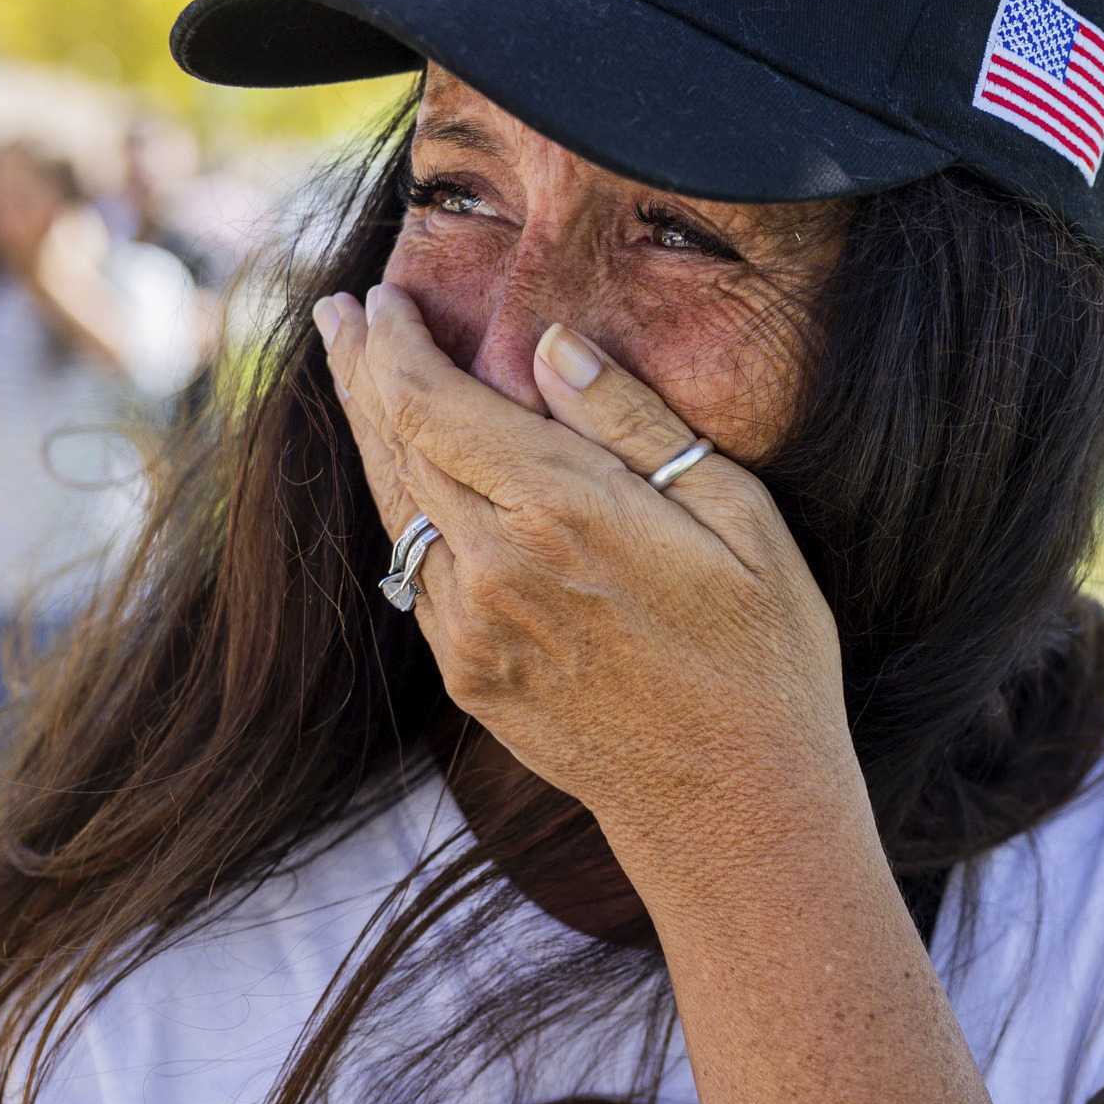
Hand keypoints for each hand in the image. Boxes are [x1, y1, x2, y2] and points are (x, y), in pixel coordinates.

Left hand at [313, 284, 865, 887]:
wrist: (736, 805)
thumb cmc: (763, 653)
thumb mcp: (739, 516)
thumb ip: (636, 423)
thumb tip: (551, 344)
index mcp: (561, 512)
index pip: (433, 402)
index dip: (394, 344)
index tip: (381, 298)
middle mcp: (494, 567)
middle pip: (394, 445)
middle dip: (362, 370)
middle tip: (340, 313)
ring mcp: (469, 629)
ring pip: (392, 507)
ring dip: (367, 433)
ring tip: (353, 371)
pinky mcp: (466, 674)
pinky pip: (412, 570)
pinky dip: (398, 506)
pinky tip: (404, 473)